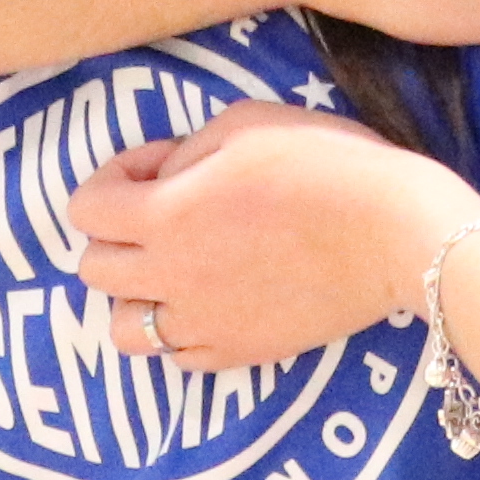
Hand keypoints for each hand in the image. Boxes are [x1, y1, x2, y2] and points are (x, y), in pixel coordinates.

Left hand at [70, 106, 479, 371]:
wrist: (394, 231)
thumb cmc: (325, 163)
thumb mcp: (246, 122)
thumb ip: (186, 151)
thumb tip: (165, 177)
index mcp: (164, 217)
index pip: (85, 209)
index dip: (113, 177)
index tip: (158, 166)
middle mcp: (170, 278)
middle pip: (94, 271)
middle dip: (116, 234)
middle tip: (164, 212)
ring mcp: (203, 324)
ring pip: (125, 330)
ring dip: (137, 296)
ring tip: (177, 270)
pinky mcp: (241, 354)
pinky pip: (180, 357)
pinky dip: (182, 330)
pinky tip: (213, 300)